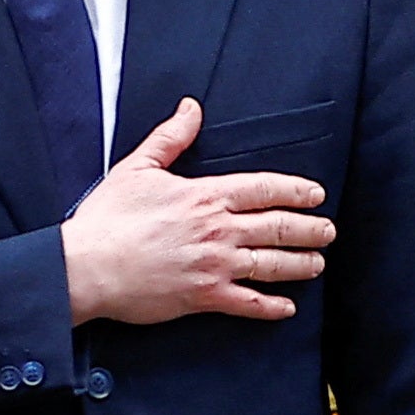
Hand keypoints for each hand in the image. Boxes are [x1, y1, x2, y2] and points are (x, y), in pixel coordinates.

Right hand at [63, 99, 337, 325]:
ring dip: (301, 265)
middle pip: (279, 227)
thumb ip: (171, 138)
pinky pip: (249, 304)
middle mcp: (217, 230)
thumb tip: (191, 108)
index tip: (316, 194)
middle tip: (329, 231)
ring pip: (272, 265)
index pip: (264, 189)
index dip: (296, 191)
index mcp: (204, 196)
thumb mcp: (138, 168)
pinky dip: (272, 307)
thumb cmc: (108, 219)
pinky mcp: (204, 298)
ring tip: (318, 264)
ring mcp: (214, 265)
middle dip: (310, 229)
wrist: (86, 266)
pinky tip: (287, 307)